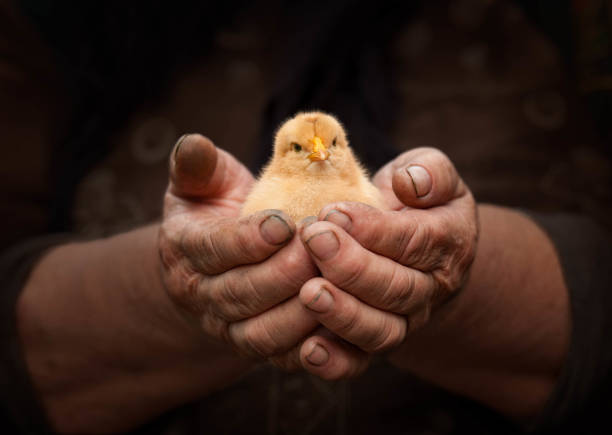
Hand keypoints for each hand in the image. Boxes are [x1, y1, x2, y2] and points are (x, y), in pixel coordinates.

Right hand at [159, 134, 318, 364]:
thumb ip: (198, 166)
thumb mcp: (201, 184)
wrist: (213, 265)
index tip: (285, 223)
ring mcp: (230, 328)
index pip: (212, 249)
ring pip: (262, 333)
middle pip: (240, 294)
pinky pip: (284, 357)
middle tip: (322, 248)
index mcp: (186, 251)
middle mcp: (203, 296)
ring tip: (335, 281)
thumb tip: (194, 142)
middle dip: (283, 273)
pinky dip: (314, 346)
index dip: (247, 239)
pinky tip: (342, 320)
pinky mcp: (259, 347)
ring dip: (301, 312)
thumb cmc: (214, 212)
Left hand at [296, 147, 477, 378]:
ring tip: (307, 292)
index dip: (374, 229)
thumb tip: (410, 182)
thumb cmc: (415, 203)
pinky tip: (307, 350)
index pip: (413, 240)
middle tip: (313, 238)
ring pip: (379, 330)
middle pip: (395, 288)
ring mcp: (402, 321)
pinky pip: (358, 362)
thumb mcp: (431, 174)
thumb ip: (429, 171)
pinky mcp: (373, 343)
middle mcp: (427, 289)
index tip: (333, 211)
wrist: (420, 249)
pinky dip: (335, 361)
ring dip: (342, 313)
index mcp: (445, 242)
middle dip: (351, 265)